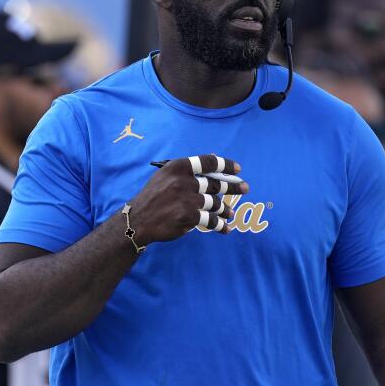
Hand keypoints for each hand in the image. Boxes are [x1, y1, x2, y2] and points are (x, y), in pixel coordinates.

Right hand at [128, 154, 246, 241]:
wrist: (138, 220)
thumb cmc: (154, 197)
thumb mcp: (165, 176)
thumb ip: (188, 169)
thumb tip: (214, 157)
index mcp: (178, 167)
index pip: (208, 162)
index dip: (226, 165)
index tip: (238, 169)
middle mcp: (183, 181)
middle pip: (216, 184)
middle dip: (234, 186)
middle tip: (246, 188)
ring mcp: (187, 199)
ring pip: (214, 203)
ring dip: (225, 209)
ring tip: (230, 213)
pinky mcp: (188, 216)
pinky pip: (210, 220)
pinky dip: (219, 225)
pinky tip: (225, 228)